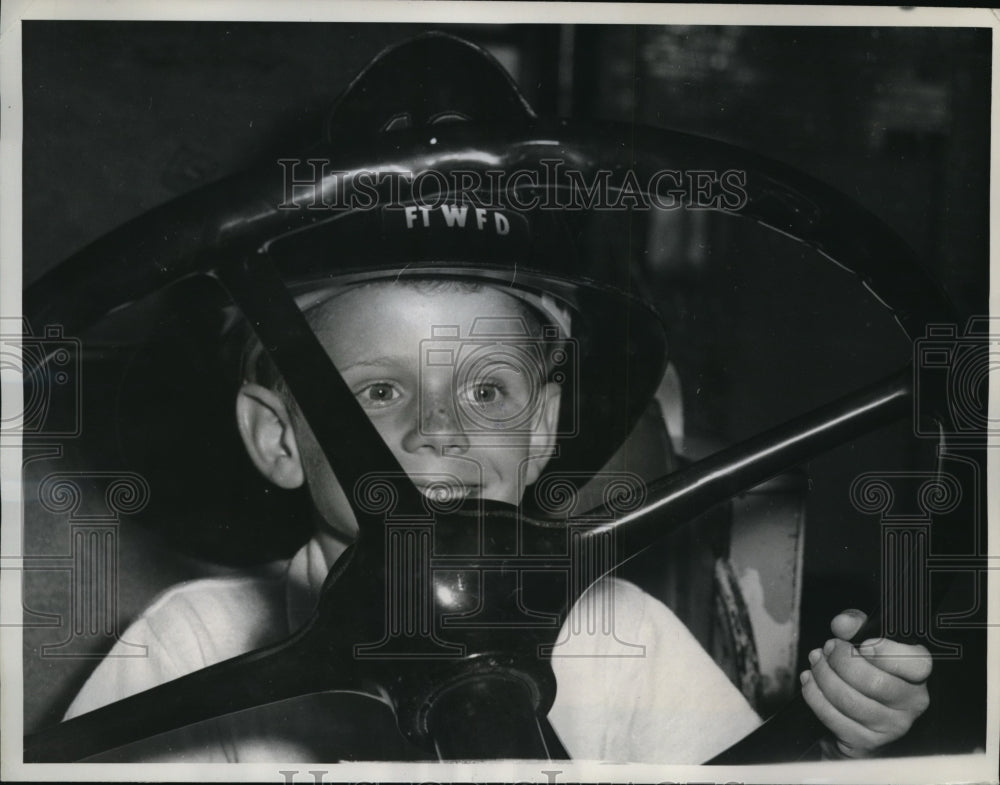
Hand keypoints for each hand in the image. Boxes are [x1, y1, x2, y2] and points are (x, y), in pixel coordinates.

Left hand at [799, 609, 931, 757]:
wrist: (856, 716)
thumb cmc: (864, 672)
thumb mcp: (863, 642)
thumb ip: (856, 625)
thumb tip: (843, 623)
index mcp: (916, 675)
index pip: (917, 664)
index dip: (888, 653)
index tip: (863, 645)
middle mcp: (910, 703)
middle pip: (875, 683)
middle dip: (841, 661)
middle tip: (827, 648)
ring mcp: (890, 726)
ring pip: (850, 700)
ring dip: (824, 676)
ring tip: (816, 662)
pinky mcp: (865, 741)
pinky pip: (833, 717)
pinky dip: (814, 695)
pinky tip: (810, 681)